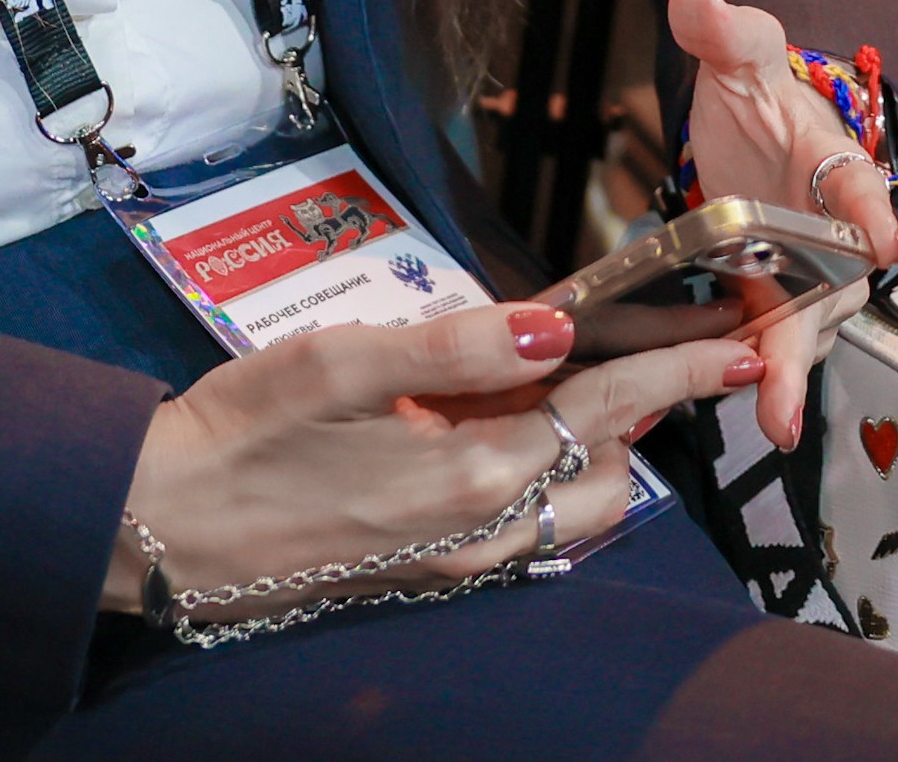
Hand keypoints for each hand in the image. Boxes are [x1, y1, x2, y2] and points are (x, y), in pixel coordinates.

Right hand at [109, 301, 764, 613]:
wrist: (160, 533)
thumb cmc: (237, 436)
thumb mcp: (337, 363)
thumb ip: (454, 346)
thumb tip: (554, 326)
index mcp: (465, 475)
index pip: (604, 413)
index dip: (675, 370)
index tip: (737, 344)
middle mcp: (477, 533)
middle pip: (609, 478)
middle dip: (646, 415)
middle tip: (658, 348)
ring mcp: (453, 562)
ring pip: (571, 515)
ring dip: (597, 452)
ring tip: (579, 382)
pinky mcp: (424, 571)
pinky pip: (524, 532)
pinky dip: (547, 480)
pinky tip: (506, 429)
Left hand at [663, 0, 897, 448]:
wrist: (754, 129)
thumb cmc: (761, 96)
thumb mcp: (741, 56)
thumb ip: (722, 29)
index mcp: (834, 163)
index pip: (858, 185)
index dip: (870, 213)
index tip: (880, 243)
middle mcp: (833, 231)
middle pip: (836, 285)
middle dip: (815, 331)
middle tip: (794, 378)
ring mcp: (803, 274)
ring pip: (802, 329)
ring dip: (786, 374)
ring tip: (777, 422)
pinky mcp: (769, 303)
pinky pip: (765, 345)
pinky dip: (751, 380)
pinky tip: (729, 408)